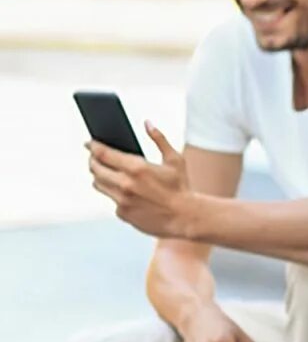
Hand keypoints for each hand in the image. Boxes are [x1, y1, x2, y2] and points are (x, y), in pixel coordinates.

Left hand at [87, 123, 195, 238]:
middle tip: (96, 157)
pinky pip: (111, 199)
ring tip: (107, 173)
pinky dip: (114, 194)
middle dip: (93, 161)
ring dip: (99, 176)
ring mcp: (121, 200)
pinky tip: (125, 192)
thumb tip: (148, 124)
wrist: (185, 217)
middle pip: (95, 168)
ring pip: (98, 184)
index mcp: (137, 168)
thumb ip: (159, 139)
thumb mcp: (175, 160)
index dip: (92, 146)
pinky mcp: (122, 213)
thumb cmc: (181, 188)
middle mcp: (125, 184)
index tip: (89, 143)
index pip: (103, 153)